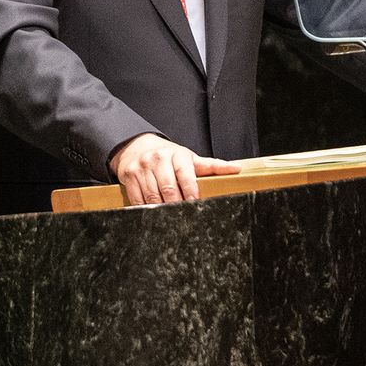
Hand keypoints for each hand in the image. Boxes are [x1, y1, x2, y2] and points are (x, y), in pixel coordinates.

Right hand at [108, 133, 240, 205]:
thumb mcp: (190, 158)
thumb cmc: (169, 156)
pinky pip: (137, 198)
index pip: (186, 177)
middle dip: (176, 206)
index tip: (194, 206)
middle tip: (182, 218)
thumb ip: (212, 166)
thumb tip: (237, 169)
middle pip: (169, 189)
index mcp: (177, 155)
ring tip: (168, 220)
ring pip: (152, 196)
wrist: (138, 146)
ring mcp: (142, 167)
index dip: (191, 194)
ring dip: (160, 210)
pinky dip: (143, 208)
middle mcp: (159, 159)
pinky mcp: (128, 175)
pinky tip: (151, 215)